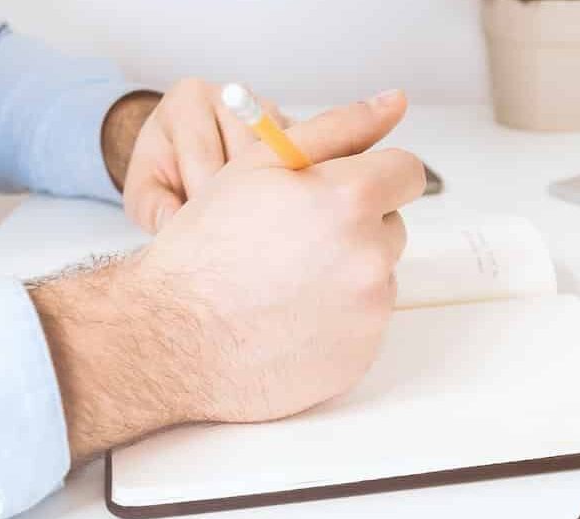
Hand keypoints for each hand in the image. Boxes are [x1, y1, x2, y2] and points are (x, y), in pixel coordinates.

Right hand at [32, 90, 423, 462]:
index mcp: (349, 199)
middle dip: (355, 227)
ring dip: (347, 274)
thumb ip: (337, 128)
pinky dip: (337, 320)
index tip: (343, 190)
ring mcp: (369, 311)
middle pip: (392, 226)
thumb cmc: (208, 246)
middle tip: (293, 242)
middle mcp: (370, 256)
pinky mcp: (362, 356)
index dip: (373, 177)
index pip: (406, 172)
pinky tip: (289, 319)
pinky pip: (365, 323)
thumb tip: (395, 102)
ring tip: (285, 284)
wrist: (174, 338)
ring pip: (378, 276)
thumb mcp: (260, 165)